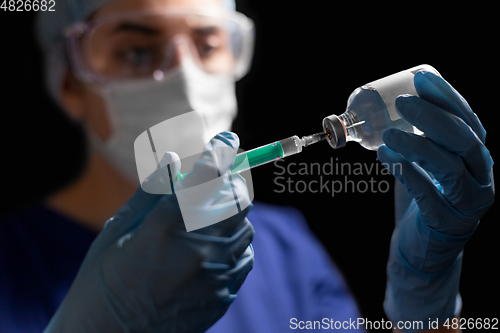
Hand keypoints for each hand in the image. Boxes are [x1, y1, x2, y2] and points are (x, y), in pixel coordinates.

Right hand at [44, 132, 254, 332]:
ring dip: (232, 214)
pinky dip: (234, 244)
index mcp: (164, 227)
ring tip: (209, 218)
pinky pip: (245, 257)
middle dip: (230, 182)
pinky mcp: (223, 295)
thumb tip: (175, 158)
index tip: (227, 141)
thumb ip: (151, 193)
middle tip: (216, 182)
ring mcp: (214, 275)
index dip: (220, 151)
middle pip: (238, 199)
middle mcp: (197, 248)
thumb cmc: (105, 280)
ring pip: (246, 227)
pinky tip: (213, 248)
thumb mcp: (118, 231)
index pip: (206, 176)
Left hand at [378, 71, 493, 329]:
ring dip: (418, 146)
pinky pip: (429, 196)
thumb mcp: (428, 163)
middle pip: (465, 141)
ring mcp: (467, 203)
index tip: (421, 77)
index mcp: (477, 158)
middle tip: (403, 102)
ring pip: (450, 169)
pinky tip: (386, 158)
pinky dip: (407, 174)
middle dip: (435, 117)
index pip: (469, 121)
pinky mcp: (446, 224)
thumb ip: (422, 138)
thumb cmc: (425, 197)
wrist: (424, 246)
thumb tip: (393, 104)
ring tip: (388, 134)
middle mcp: (481, 178)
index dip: (447, 97)